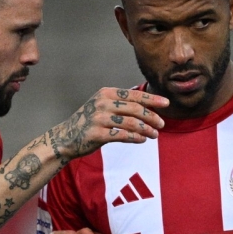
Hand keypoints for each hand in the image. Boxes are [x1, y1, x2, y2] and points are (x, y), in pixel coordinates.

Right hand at [44, 88, 169, 161]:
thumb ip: (122, 104)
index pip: (134, 95)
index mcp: (106, 93)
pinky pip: (122, 135)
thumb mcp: (103, 105)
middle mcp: (102, 103)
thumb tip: (148, 107)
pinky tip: (142, 140)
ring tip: (154, 135)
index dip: (152, 99)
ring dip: (146, 129)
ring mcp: (99, 118)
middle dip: (152, 116)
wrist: (66, 137)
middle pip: (135, 109)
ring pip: (131, 122)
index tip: (166, 103)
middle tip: (161, 124)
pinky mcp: (97, 134)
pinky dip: (135, 137)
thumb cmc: (89, 122)